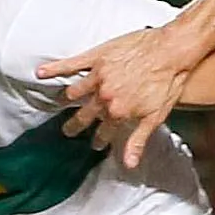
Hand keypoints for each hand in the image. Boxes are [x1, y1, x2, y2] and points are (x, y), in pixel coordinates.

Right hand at [43, 25, 209, 168]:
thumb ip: (138, 141)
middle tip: (69, 130)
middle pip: (84, 115)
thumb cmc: (168, 82)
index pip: (104, 132)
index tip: (96, 145)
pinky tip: (41, 72)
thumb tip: (128, 164)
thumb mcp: (155, 117)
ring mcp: (98, 76)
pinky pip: (71, 64)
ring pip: (75, 92)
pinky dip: (54, 68)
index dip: (100, 140)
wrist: (172, 50)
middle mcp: (104, 96)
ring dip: (68, 100)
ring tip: (63, 103)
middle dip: (76, 125)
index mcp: (118, 112)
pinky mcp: (97, 57)